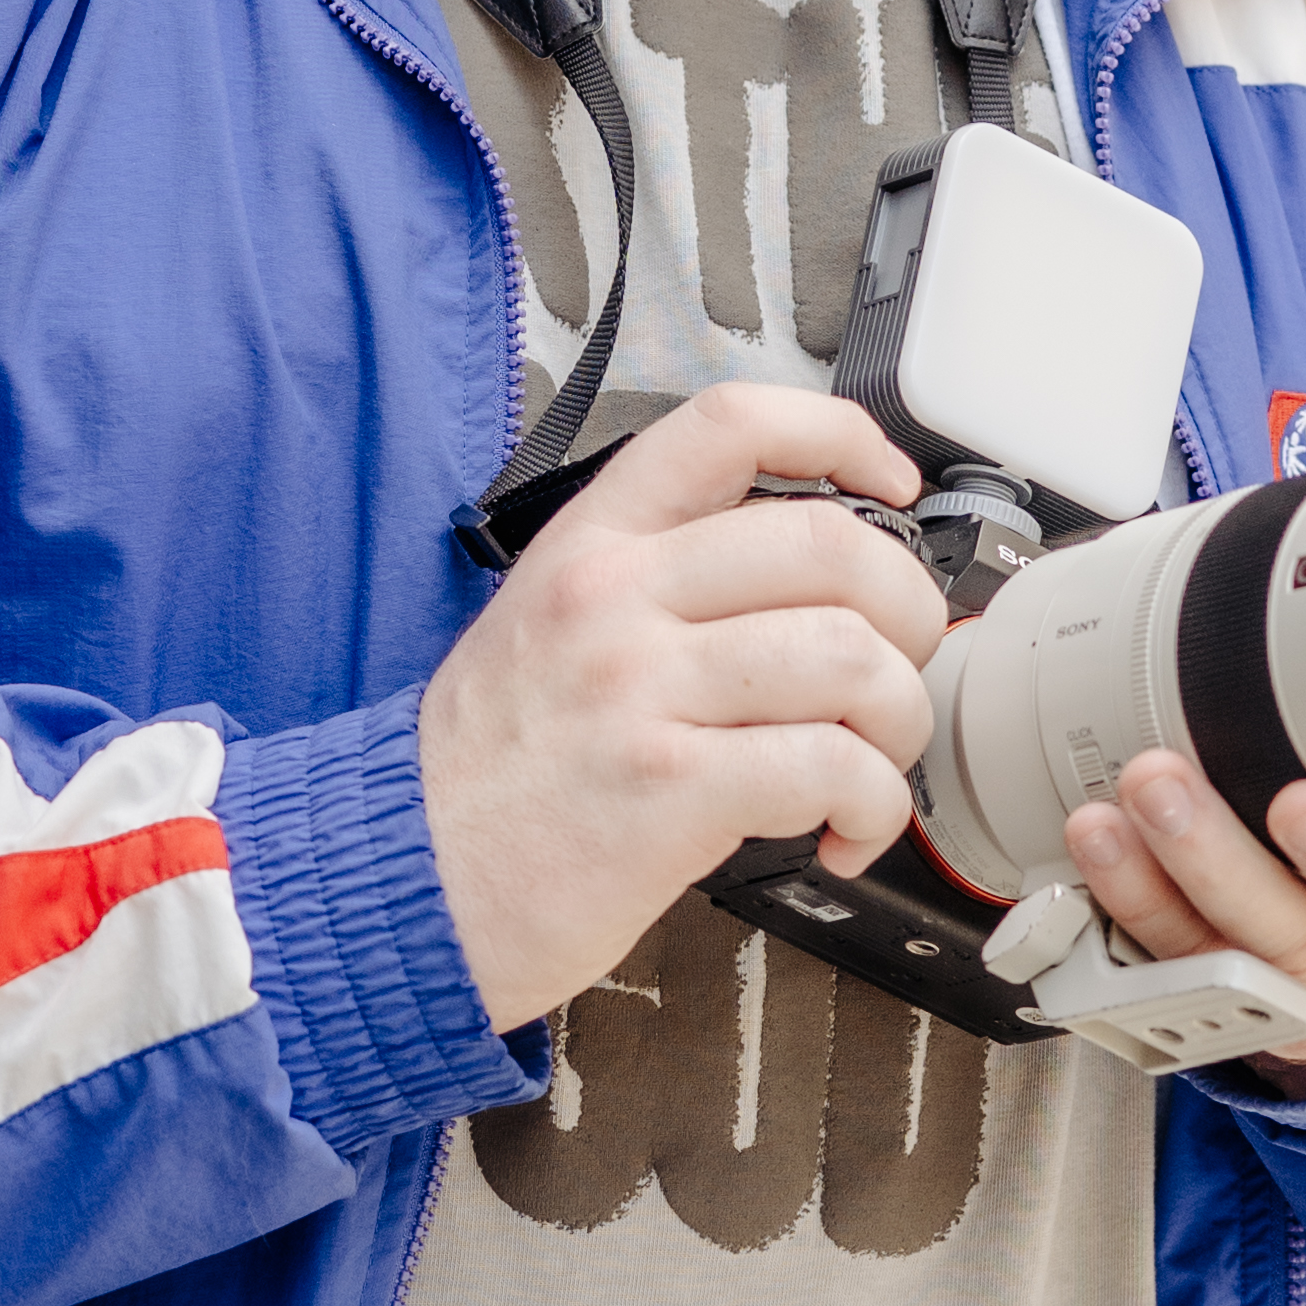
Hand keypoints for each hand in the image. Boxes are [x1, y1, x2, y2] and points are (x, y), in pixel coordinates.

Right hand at [419, 386, 950, 1030]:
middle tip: (897, 673)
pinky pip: (832, 766)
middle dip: (908, 614)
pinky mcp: (667, 788)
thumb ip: (660, 586)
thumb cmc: (486, 775)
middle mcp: (615, 597)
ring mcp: (638, 689)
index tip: (891, 487)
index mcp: (591, 544)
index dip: (842, 436)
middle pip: (831, 545)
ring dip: (898, 722)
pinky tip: (839, 833)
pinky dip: (870, 806)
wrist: (397, 881)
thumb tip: (814, 586)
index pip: (730, 424)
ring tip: (868, 769)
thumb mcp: (547, 627)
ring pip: (852, 656)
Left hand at [1063, 756, 1305, 1089]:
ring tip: (1099, 816)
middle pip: (1294, 945)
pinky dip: (1109, 924)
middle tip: (1160, 783)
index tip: (1305, 800)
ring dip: (1147, 890)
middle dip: (1219, 864)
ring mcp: (1296, 1002)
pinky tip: (1075, 866)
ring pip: (1217, 966)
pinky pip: (1159, 978)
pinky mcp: (1226, 1002)